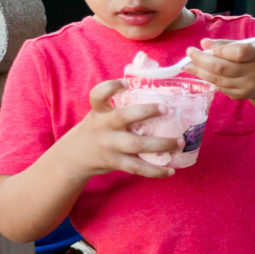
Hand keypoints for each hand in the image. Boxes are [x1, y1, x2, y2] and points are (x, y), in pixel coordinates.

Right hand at [67, 80, 181, 178]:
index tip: (126, 83)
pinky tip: (171, 171)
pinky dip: (156, 171)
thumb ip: (120, 104)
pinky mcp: (115, 162)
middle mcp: (103, 127)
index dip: (111, 87)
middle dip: (145, 111)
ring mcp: (110, 146)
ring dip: (161, 143)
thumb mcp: (101, 114)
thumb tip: (155, 85)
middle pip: (123, 117)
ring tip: (180, 141)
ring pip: (136, 144)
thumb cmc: (98, 130)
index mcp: (100, 112)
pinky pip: (137, 167)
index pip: (98, 95)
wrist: (74, 156)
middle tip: (166, 107)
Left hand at [184, 38, 254, 100]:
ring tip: (188, 65)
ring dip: (200, 71)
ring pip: (217, 79)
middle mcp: (254, 73)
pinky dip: (209, 79)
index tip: (203, 46)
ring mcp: (247, 87)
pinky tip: (202, 73)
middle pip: (222, 68)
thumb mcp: (245, 46)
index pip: (237, 53)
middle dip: (201, 60)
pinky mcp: (240, 96)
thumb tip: (203, 43)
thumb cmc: (254, 59)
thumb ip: (225, 44)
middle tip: (189, 53)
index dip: (218, 50)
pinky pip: (220, 87)